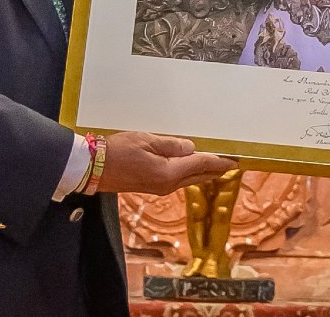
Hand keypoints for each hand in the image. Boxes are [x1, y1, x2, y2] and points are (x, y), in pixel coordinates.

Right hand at [97, 131, 233, 195]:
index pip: (201, 165)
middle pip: (199, 176)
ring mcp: (160, 188)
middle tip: (233, 162)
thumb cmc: (118, 151)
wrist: (94, 169)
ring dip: (204, 172)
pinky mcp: (153, 187)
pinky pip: (179, 181)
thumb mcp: (146, 140)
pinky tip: (193, 168)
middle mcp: (168, 184)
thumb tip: (192, 148)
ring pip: (190, 180)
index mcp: (169, 172)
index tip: (236, 160)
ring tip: (218, 165)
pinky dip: (191, 174)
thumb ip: (172, 145)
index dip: (220, 162)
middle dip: (216, 169)